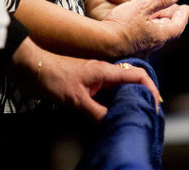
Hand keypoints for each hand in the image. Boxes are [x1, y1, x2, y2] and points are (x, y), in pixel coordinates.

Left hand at [11, 38, 160, 120]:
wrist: (32, 67)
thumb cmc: (53, 78)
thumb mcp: (76, 100)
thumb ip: (97, 113)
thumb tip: (115, 122)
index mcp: (105, 71)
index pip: (137, 75)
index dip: (150, 87)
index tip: (156, 104)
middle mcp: (104, 71)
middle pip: (132, 80)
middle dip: (144, 93)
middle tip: (148, 112)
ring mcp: (95, 76)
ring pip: (120, 85)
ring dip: (130, 97)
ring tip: (134, 114)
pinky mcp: (87, 82)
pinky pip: (108, 91)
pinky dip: (115, 100)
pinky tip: (113, 112)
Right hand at [100, 0, 188, 57]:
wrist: (100, 43)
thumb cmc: (122, 23)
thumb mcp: (143, 5)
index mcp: (159, 35)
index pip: (177, 26)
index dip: (183, 16)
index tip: (187, 8)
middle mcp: (152, 45)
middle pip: (167, 31)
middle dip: (173, 19)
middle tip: (177, 11)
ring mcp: (140, 49)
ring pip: (156, 35)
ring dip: (161, 24)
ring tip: (161, 16)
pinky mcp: (129, 50)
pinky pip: (145, 38)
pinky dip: (149, 29)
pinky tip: (143, 26)